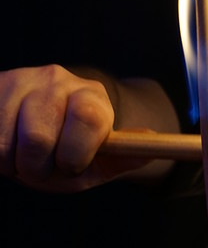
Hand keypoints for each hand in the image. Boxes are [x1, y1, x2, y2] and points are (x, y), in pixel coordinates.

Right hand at [0, 65, 145, 189]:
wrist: (31, 129)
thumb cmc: (68, 150)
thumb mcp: (97, 161)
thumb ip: (122, 158)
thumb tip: (152, 148)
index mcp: (91, 97)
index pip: (88, 119)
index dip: (76, 153)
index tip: (71, 166)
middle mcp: (57, 79)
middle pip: (38, 137)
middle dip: (37, 168)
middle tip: (41, 167)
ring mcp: (20, 80)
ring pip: (5, 142)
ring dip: (12, 163)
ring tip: (22, 156)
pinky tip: (6, 146)